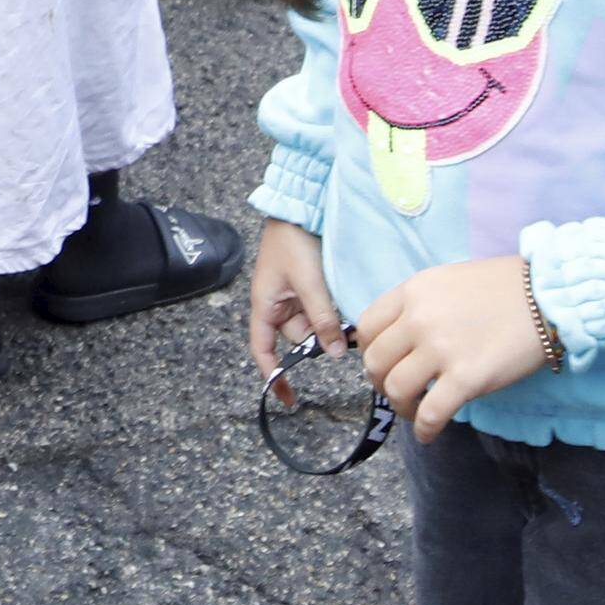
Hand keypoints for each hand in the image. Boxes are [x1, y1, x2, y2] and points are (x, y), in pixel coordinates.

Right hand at [248, 218, 342, 380]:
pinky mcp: (309, 286)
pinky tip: (341, 295)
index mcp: (265, 306)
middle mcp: (278, 305)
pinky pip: (321, 307)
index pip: (263, 351)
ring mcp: (294, 296)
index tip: (289, 398)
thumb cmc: (293, 242)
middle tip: (341, 326)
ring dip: (329, 319)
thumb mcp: (308, 282)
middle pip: (299, 338)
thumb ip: (321, 318)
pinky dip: (332, 308)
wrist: (300, 207)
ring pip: (314, 323)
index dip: (274, 375)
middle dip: (319, 334)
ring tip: (339, 299)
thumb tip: (335, 353)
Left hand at [357, 253, 561, 437]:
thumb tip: (399, 338)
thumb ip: (420, 305)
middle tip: (399, 391)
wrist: (548, 295)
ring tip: (416, 412)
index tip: (384, 364)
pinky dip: (425, 430)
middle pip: (376, 362)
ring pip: (396, 389)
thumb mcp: (448, 281)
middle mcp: (420, 317)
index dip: (369, 352)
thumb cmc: (503, 288)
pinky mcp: (467, 377)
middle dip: (381, 383)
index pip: (367, 327)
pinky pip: (431, 413)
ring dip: (401, 408)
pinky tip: (430, 434)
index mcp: (414, 291)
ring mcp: (442, 348)